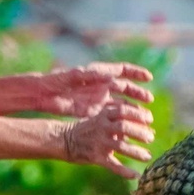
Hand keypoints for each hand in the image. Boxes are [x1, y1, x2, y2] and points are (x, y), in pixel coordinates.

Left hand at [38, 62, 155, 118]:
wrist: (45, 94)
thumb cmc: (56, 80)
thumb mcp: (72, 75)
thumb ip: (89, 74)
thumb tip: (107, 74)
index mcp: (98, 73)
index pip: (122, 70)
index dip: (136, 72)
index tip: (148, 77)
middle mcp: (102, 85)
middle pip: (125, 88)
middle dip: (138, 93)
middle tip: (148, 99)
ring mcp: (99, 98)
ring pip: (121, 102)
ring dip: (133, 107)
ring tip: (143, 115)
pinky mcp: (94, 110)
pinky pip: (111, 114)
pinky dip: (121, 118)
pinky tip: (129, 125)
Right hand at [61, 100, 155, 178]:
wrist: (65, 139)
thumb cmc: (90, 128)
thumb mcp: (104, 120)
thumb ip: (124, 123)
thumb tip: (149, 130)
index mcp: (104, 115)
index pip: (124, 111)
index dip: (138, 114)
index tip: (149, 119)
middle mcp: (101, 127)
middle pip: (124, 127)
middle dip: (139, 133)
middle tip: (150, 138)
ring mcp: (98, 142)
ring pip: (120, 147)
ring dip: (135, 152)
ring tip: (147, 156)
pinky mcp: (95, 157)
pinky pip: (112, 165)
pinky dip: (124, 171)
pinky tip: (135, 175)